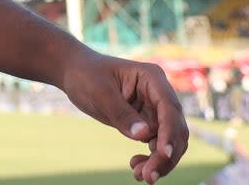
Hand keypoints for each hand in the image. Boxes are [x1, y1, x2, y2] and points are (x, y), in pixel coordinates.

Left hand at [60, 50, 188, 182]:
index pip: (169, 108)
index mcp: (152, 78)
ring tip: (140, 175)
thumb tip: (143, 135)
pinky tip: (136, 167)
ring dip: (159, 161)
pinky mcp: (147, 122)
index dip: (170, 132)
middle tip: (149, 176)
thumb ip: (121, 113)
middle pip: (174, 129)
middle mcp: (159, 94)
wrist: (74, 74)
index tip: (164, 154)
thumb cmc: (86, 75)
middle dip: (165, 154)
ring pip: (168, 141)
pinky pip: (156, 145)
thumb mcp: (99, 92)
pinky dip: (151, 159)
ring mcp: (154, 109)